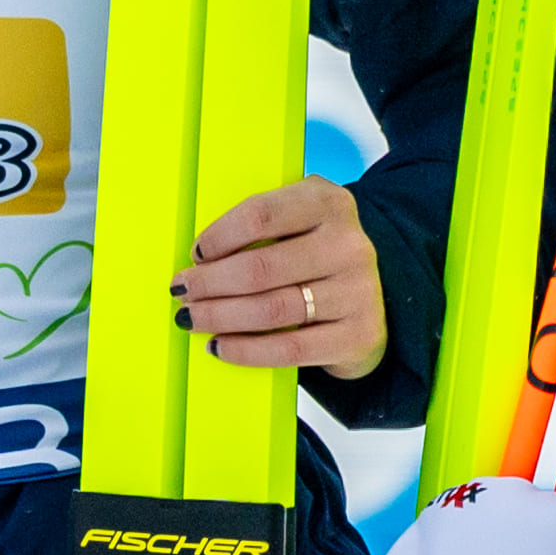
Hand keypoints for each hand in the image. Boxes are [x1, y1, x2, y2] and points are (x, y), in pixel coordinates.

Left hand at [177, 180, 383, 376]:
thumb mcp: (304, 218)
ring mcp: (357, 292)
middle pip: (259, 268)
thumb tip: (200, 253)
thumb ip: (264, 220)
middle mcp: (348, 245)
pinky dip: (246, 350)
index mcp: (329, 203)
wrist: (373, 299)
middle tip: (182, 291)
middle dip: (209, 283)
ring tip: (192, 318)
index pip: (261, 214)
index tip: (195, 254)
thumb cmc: (319, 254)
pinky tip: (220, 346)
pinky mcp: (357, 336)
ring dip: (220, 317)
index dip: (219, 235)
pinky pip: (289, 349)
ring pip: (270, 310)